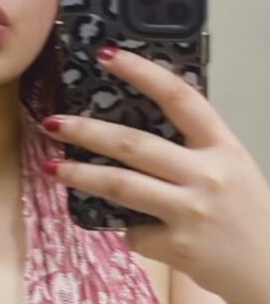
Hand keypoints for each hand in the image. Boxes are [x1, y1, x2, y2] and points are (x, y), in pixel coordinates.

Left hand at [41, 46, 269, 303]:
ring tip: (53, 167)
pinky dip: (132, 231)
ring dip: (80, 174)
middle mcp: (206, 174)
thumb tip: (140, 137)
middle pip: (133, 144)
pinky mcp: (176, 246)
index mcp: (224, 147)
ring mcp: (189, 211)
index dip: (142, 73)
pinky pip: (135, 232)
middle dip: (86, 131)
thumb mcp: (234, 169)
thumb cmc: (249, 218)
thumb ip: (197, 151)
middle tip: (53, 122)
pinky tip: (144, 234)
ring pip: (120, 186)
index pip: (180, 97)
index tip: (108, 56)